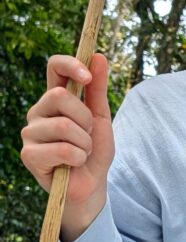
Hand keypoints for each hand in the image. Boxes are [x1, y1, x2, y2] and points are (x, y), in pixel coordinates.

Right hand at [20, 54, 114, 240]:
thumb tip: (99, 56)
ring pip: (64, 126)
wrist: (92, 185)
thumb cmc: (94, 151)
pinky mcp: (28, 154)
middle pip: (60, 96)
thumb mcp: (101, 118)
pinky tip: (72, 164)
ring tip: (81, 153)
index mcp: (55, 99)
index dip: (70, 65)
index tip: (87, 75)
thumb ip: (98, 90)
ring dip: (84, 143)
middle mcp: (38, 111)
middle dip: (85, 119)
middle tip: (88, 136)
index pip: (54, 67)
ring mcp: (30, 133)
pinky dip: (78, 158)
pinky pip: (62, 149)